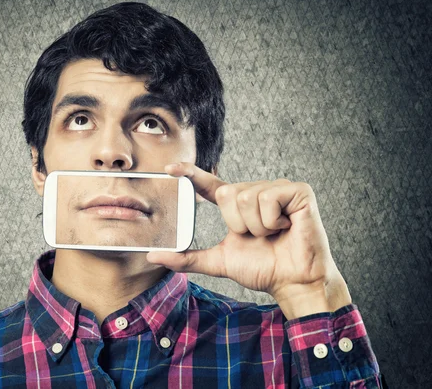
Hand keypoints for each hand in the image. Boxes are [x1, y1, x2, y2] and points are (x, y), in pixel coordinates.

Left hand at [147, 163, 351, 319]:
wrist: (293, 282)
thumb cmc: (263, 269)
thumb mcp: (219, 261)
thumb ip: (187, 258)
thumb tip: (153, 257)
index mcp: (237, 206)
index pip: (209, 185)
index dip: (190, 173)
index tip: (170, 168)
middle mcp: (255, 192)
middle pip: (226, 193)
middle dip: (237, 224)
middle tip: (257, 237)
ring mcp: (276, 189)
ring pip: (245, 197)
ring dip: (256, 226)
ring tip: (274, 233)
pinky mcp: (297, 191)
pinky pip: (267, 198)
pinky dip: (272, 221)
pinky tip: (286, 227)